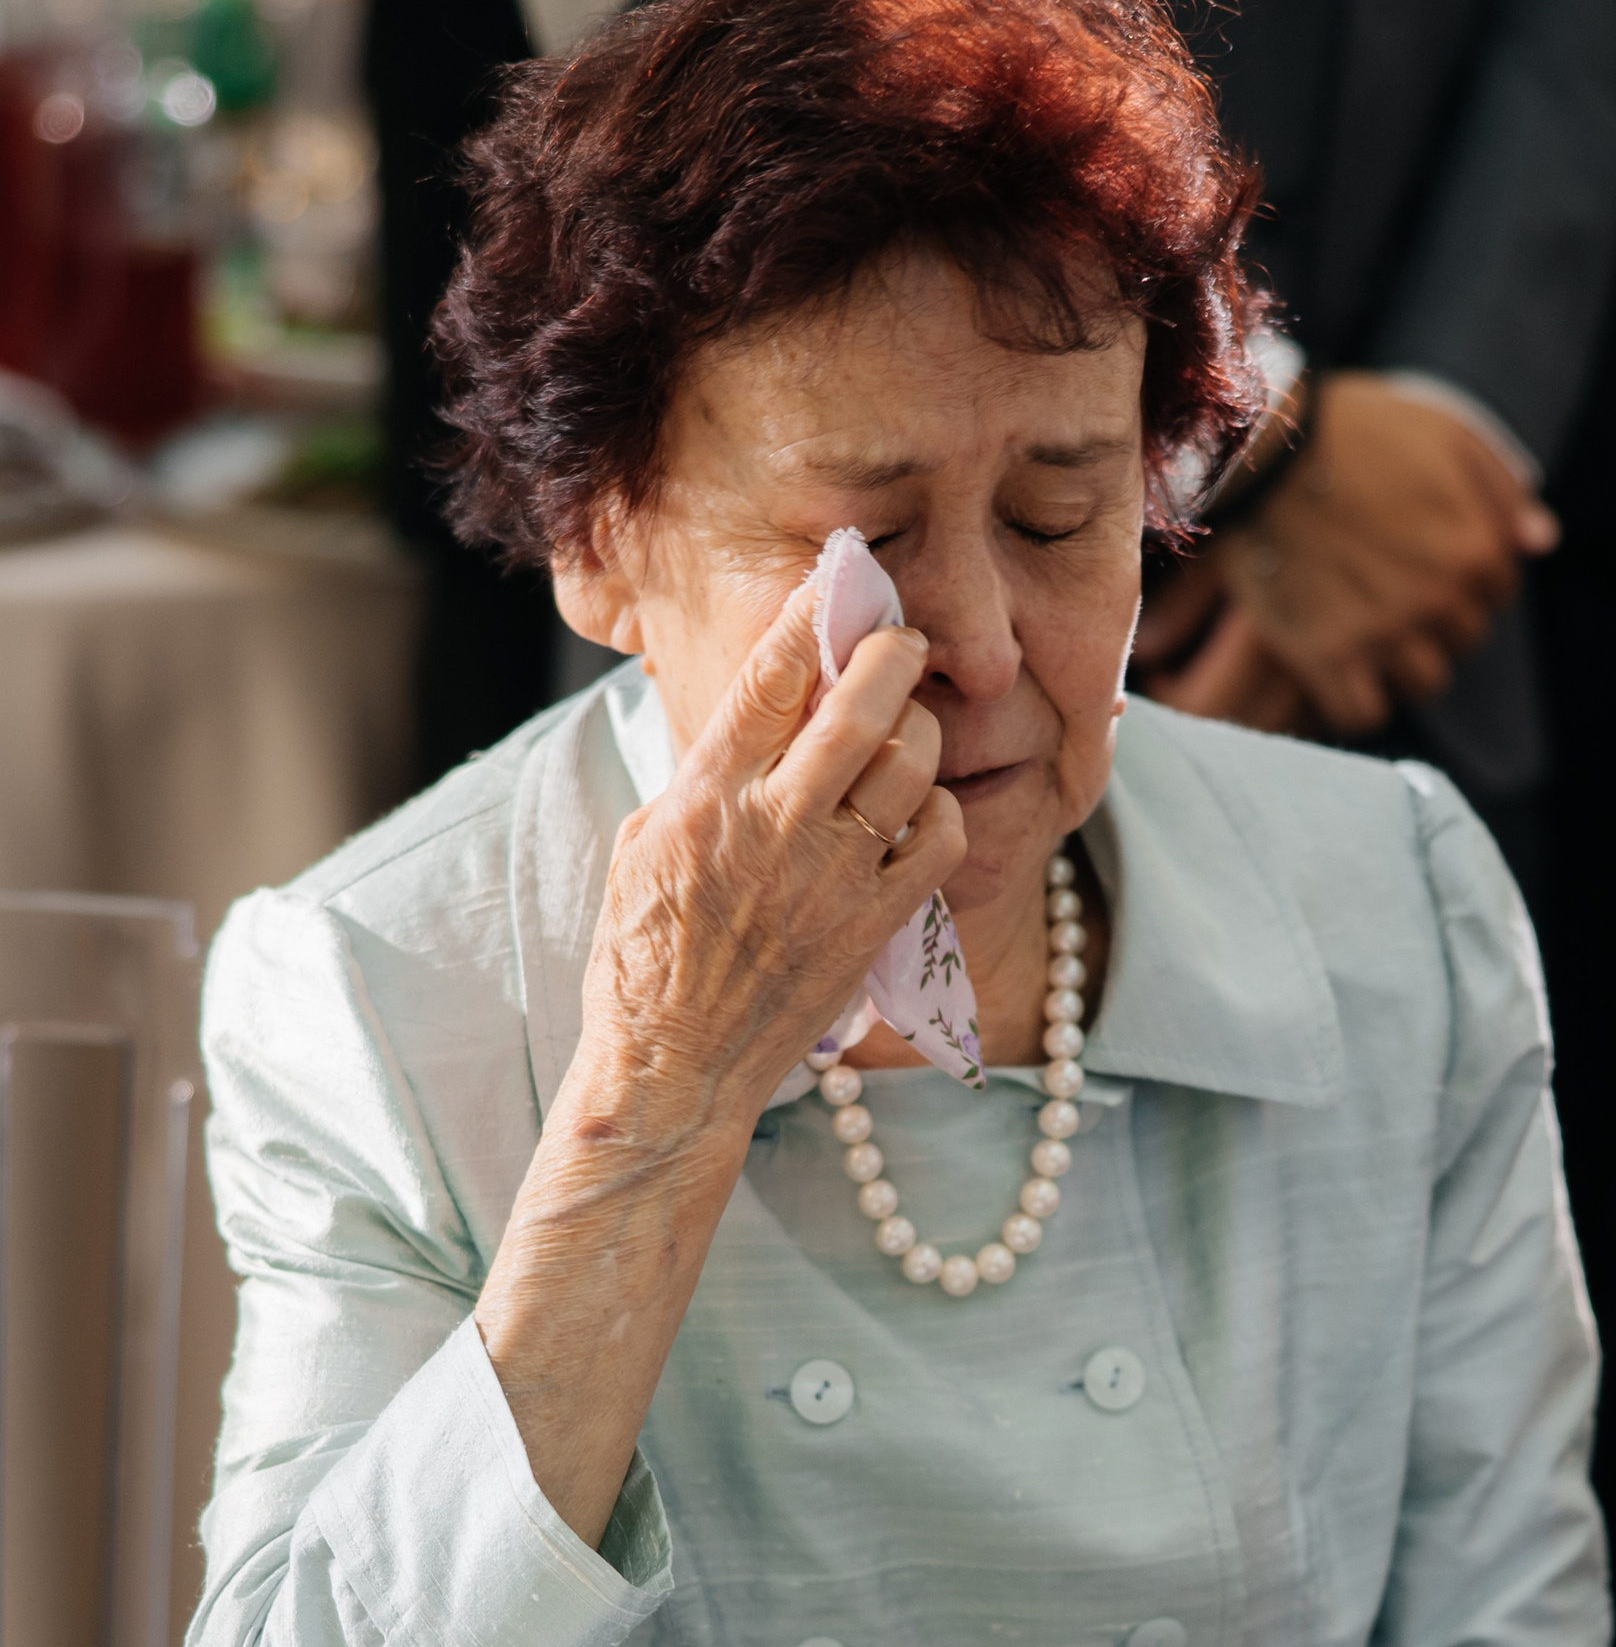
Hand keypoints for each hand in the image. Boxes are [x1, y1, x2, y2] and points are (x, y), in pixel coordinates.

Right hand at [476, 577, 962, 1547]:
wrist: (675, 1071)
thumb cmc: (645, 959)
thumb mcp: (642, 846)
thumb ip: (699, 775)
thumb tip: (753, 707)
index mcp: (703, 803)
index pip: (767, 681)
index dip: (810, 615)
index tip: (840, 576)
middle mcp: (773, 831)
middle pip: (862, 705)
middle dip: (893, 653)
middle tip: (901, 641)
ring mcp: (831, 880)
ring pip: (913, 765)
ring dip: (921, 731)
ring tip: (910, 729)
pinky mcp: (874, 927)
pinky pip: (941, 840)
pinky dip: (942, 812)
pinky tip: (921, 813)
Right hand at [1133, 374, 1558, 736]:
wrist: (1261, 447)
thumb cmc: (1352, 427)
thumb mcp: (1444, 432)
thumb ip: (1500, 489)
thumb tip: (1541, 540)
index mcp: (1475, 546)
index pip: (1497, 591)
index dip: (1463, 576)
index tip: (1422, 561)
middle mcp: (1438, 597)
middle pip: (1463, 639)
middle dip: (1436, 619)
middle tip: (1388, 593)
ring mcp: (1384, 631)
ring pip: (1423, 682)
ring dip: (1401, 664)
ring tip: (1366, 633)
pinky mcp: (1328, 656)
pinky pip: (1363, 713)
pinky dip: (1355, 700)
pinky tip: (1339, 672)